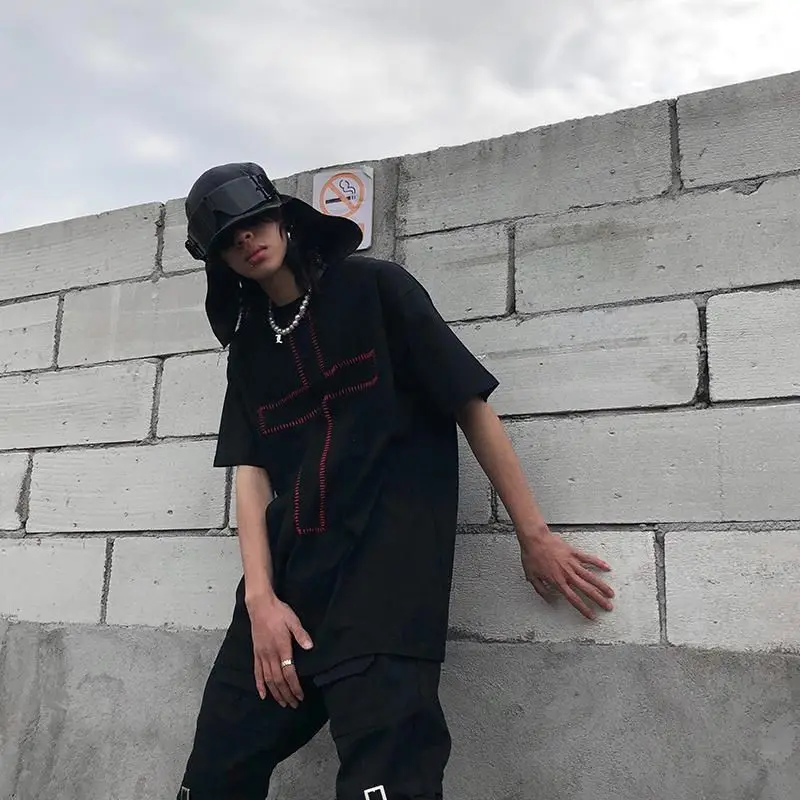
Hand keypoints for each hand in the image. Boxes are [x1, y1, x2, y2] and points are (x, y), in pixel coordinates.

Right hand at [246, 592, 312, 707]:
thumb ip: (301, 634)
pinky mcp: (256, 653)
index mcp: (281, 647)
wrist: (260, 606)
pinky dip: (259, 685)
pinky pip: (257, 672)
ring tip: (282, 704)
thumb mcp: (293, 620)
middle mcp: (270, 654)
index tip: (301, 696)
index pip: (289, 672)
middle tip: (294, 705)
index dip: (295, 686)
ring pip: (268, 679)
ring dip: (275, 693)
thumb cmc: (279, 612)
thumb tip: (310, 647)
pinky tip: (263, 695)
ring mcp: (262, 655)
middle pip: (279, 680)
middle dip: (286, 694)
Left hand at [519, 528, 614, 619]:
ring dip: (602, 586)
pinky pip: (588, 558)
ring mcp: (572, 563)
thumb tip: (549, 600)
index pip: (574, 599)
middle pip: (587, 590)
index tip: (592, 616)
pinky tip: (607, 567)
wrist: (534, 539)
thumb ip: (541, 590)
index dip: (584, 609)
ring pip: (590, 577)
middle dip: (599, 600)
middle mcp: (567, 574)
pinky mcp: (574, 553)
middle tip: (608, 607)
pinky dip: (598, 563)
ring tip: (611, 593)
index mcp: (558, 581)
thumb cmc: (531, 556)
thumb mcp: (531, 576)